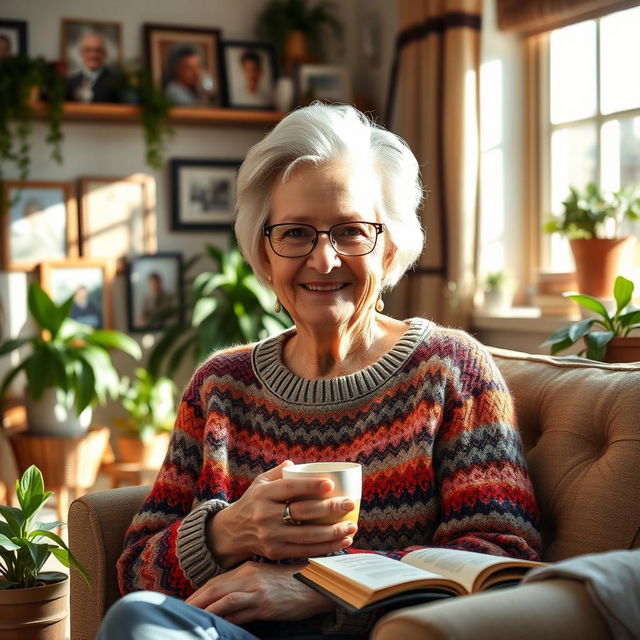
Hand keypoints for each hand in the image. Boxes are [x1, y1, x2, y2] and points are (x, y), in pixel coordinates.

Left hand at [185, 561, 333, 624]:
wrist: (316, 586)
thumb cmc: (290, 585)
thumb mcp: (265, 580)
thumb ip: (245, 585)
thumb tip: (225, 601)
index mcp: (246, 569)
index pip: (215, 581)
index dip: (197, 594)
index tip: (182, 604)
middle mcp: (248, 576)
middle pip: (213, 589)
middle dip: (193, 602)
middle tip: (175, 613)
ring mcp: (255, 589)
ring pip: (222, 600)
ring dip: (203, 610)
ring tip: (187, 620)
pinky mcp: (264, 603)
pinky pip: (237, 612)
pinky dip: (222, 618)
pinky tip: (212, 625)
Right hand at [208, 460, 356, 565]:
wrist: (232, 532)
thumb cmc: (254, 501)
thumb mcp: (261, 482)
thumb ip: (280, 472)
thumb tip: (297, 463)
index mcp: (263, 494)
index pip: (290, 489)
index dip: (311, 486)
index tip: (331, 485)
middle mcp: (265, 515)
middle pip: (302, 512)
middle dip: (330, 509)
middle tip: (349, 504)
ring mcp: (271, 536)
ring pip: (307, 536)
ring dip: (333, 532)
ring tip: (351, 527)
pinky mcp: (276, 552)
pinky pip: (305, 551)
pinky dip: (326, 548)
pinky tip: (342, 542)